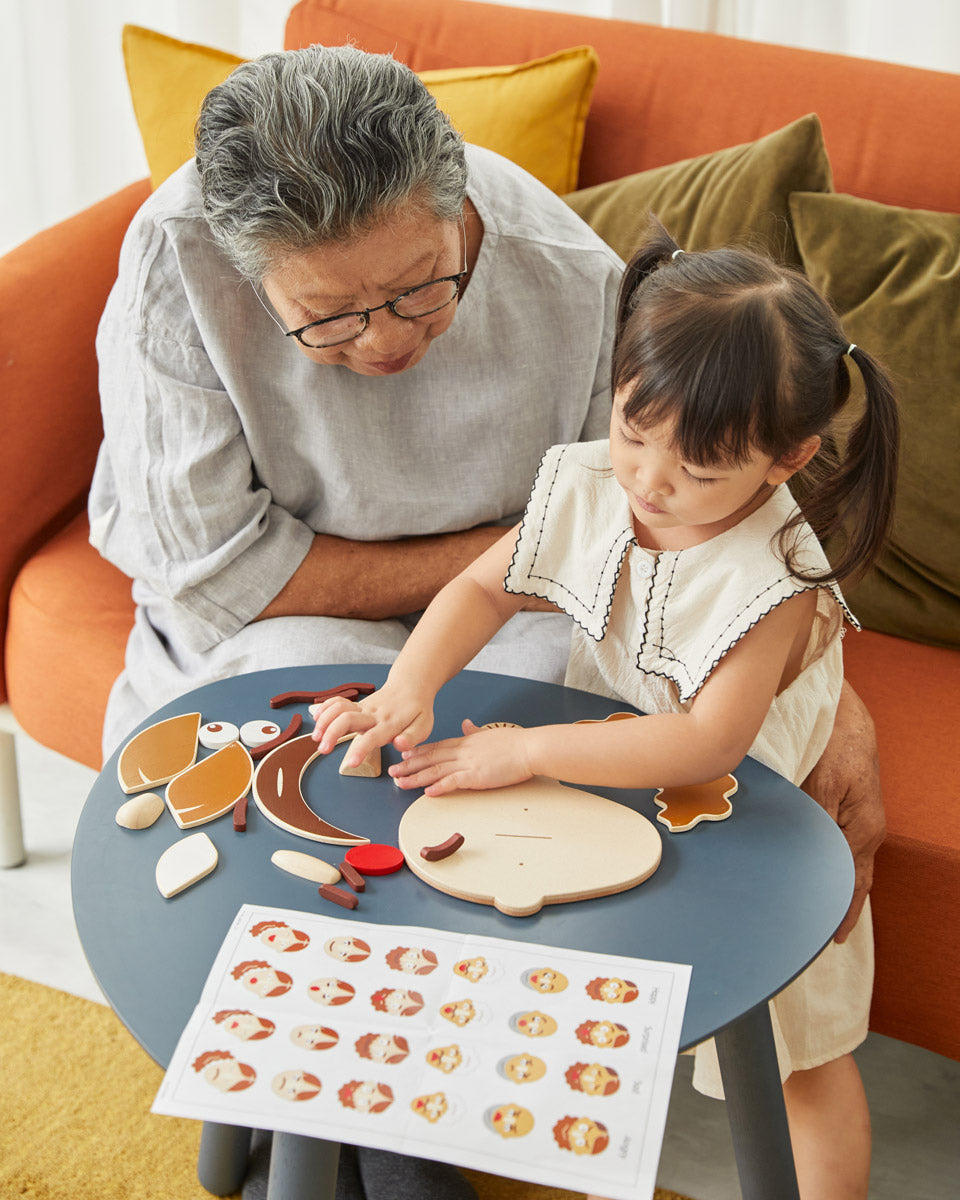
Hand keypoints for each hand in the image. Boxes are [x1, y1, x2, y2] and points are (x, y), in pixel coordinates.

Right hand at [310, 682, 434, 769]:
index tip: (351, 763)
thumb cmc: (417, 709)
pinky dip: (324, 708)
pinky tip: (317, 720)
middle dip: (331, 733)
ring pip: (338, 709)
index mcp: (389, 724)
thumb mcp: (424, 725)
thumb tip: (399, 745)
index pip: (372, 737)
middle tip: (323, 749)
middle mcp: (373, 714)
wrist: (411, 685)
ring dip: (324, 722)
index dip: (360, 750)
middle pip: (346, 719)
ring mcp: (363, 708)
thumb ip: (411, 737)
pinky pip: (337, 702)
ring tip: (316, 738)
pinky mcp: (357, 705)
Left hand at [389, 719, 533, 795]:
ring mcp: (469, 763)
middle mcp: (463, 751)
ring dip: (416, 778)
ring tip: (400, 783)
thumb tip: (467, 724)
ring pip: (436, 770)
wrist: (529, 748)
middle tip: (392, 772)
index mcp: (466, 742)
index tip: (404, 756)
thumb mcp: (490, 732)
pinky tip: (427, 792)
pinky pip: (454, 782)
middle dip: (409, 766)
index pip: (436, 747)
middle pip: (430, 758)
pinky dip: (439, 787)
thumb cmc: (515, 743)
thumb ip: (475, 731)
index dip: (418, 752)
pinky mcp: (477, 776)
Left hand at [801, 681, 884, 941]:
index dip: (840, 912)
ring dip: (827, 883)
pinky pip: (834, 842)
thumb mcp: (821, 784)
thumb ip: (814, 824)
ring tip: (808, 910)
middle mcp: (863, 829)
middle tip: (813, 934)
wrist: (842, 710)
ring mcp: (855, 817)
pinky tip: (807, 869)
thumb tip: (807, 860)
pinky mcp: (842, 804)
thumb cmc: (835, 742)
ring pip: (841, 861)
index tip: (829, 939)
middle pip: (850, 879)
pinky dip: (823, 860)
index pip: (852, 884)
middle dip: (835, 906)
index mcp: (862, 830)